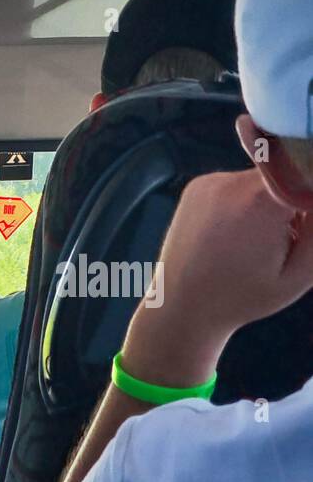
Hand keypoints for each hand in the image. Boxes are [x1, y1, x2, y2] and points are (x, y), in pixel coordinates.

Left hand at [123, 168, 312, 386]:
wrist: (181, 307)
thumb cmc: (241, 298)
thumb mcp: (299, 273)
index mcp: (261, 200)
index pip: (307, 173)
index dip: (309, 199)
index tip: (302, 225)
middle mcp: (232, 182)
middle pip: (285, 175)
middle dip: (292, 201)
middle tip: (283, 237)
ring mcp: (210, 182)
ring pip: (261, 179)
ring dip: (267, 202)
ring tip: (251, 241)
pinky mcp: (196, 186)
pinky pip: (235, 184)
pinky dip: (243, 202)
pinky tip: (231, 233)